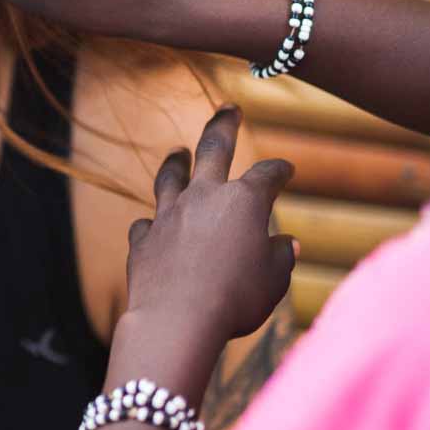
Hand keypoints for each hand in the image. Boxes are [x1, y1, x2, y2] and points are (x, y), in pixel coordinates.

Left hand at [124, 107, 297, 346]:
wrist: (177, 319)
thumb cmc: (236, 300)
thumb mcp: (274, 281)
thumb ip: (281, 258)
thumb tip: (286, 244)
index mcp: (244, 201)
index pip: (268, 174)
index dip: (280, 170)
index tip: (286, 169)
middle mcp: (203, 197)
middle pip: (213, 148)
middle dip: (224, 125)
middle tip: (229, 109)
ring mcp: (168, 215)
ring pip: (170, 178)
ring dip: (176, 163)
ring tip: (177, 153)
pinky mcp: (143, 239)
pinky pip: (146, 223)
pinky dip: (153, 223)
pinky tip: (154, 224)